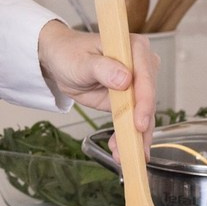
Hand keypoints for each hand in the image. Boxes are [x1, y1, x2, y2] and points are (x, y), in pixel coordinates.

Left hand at [36, 20, 156, 145]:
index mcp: (135, 48)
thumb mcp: (82, 61)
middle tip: (132, 149)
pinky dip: (127, 137)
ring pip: (143, 115)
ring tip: (125, 156)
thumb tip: (125, 79)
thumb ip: (102, 68)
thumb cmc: (69, 53)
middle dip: (141, 126)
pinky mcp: (130, 99)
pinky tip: (120, 151)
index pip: (146, 78)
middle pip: (148, 100)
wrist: (59, 60)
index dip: (144, 102)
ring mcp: (137, 84)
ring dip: (136, 138)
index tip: (138, 123)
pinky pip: (132, 120)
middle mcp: (142, 66)